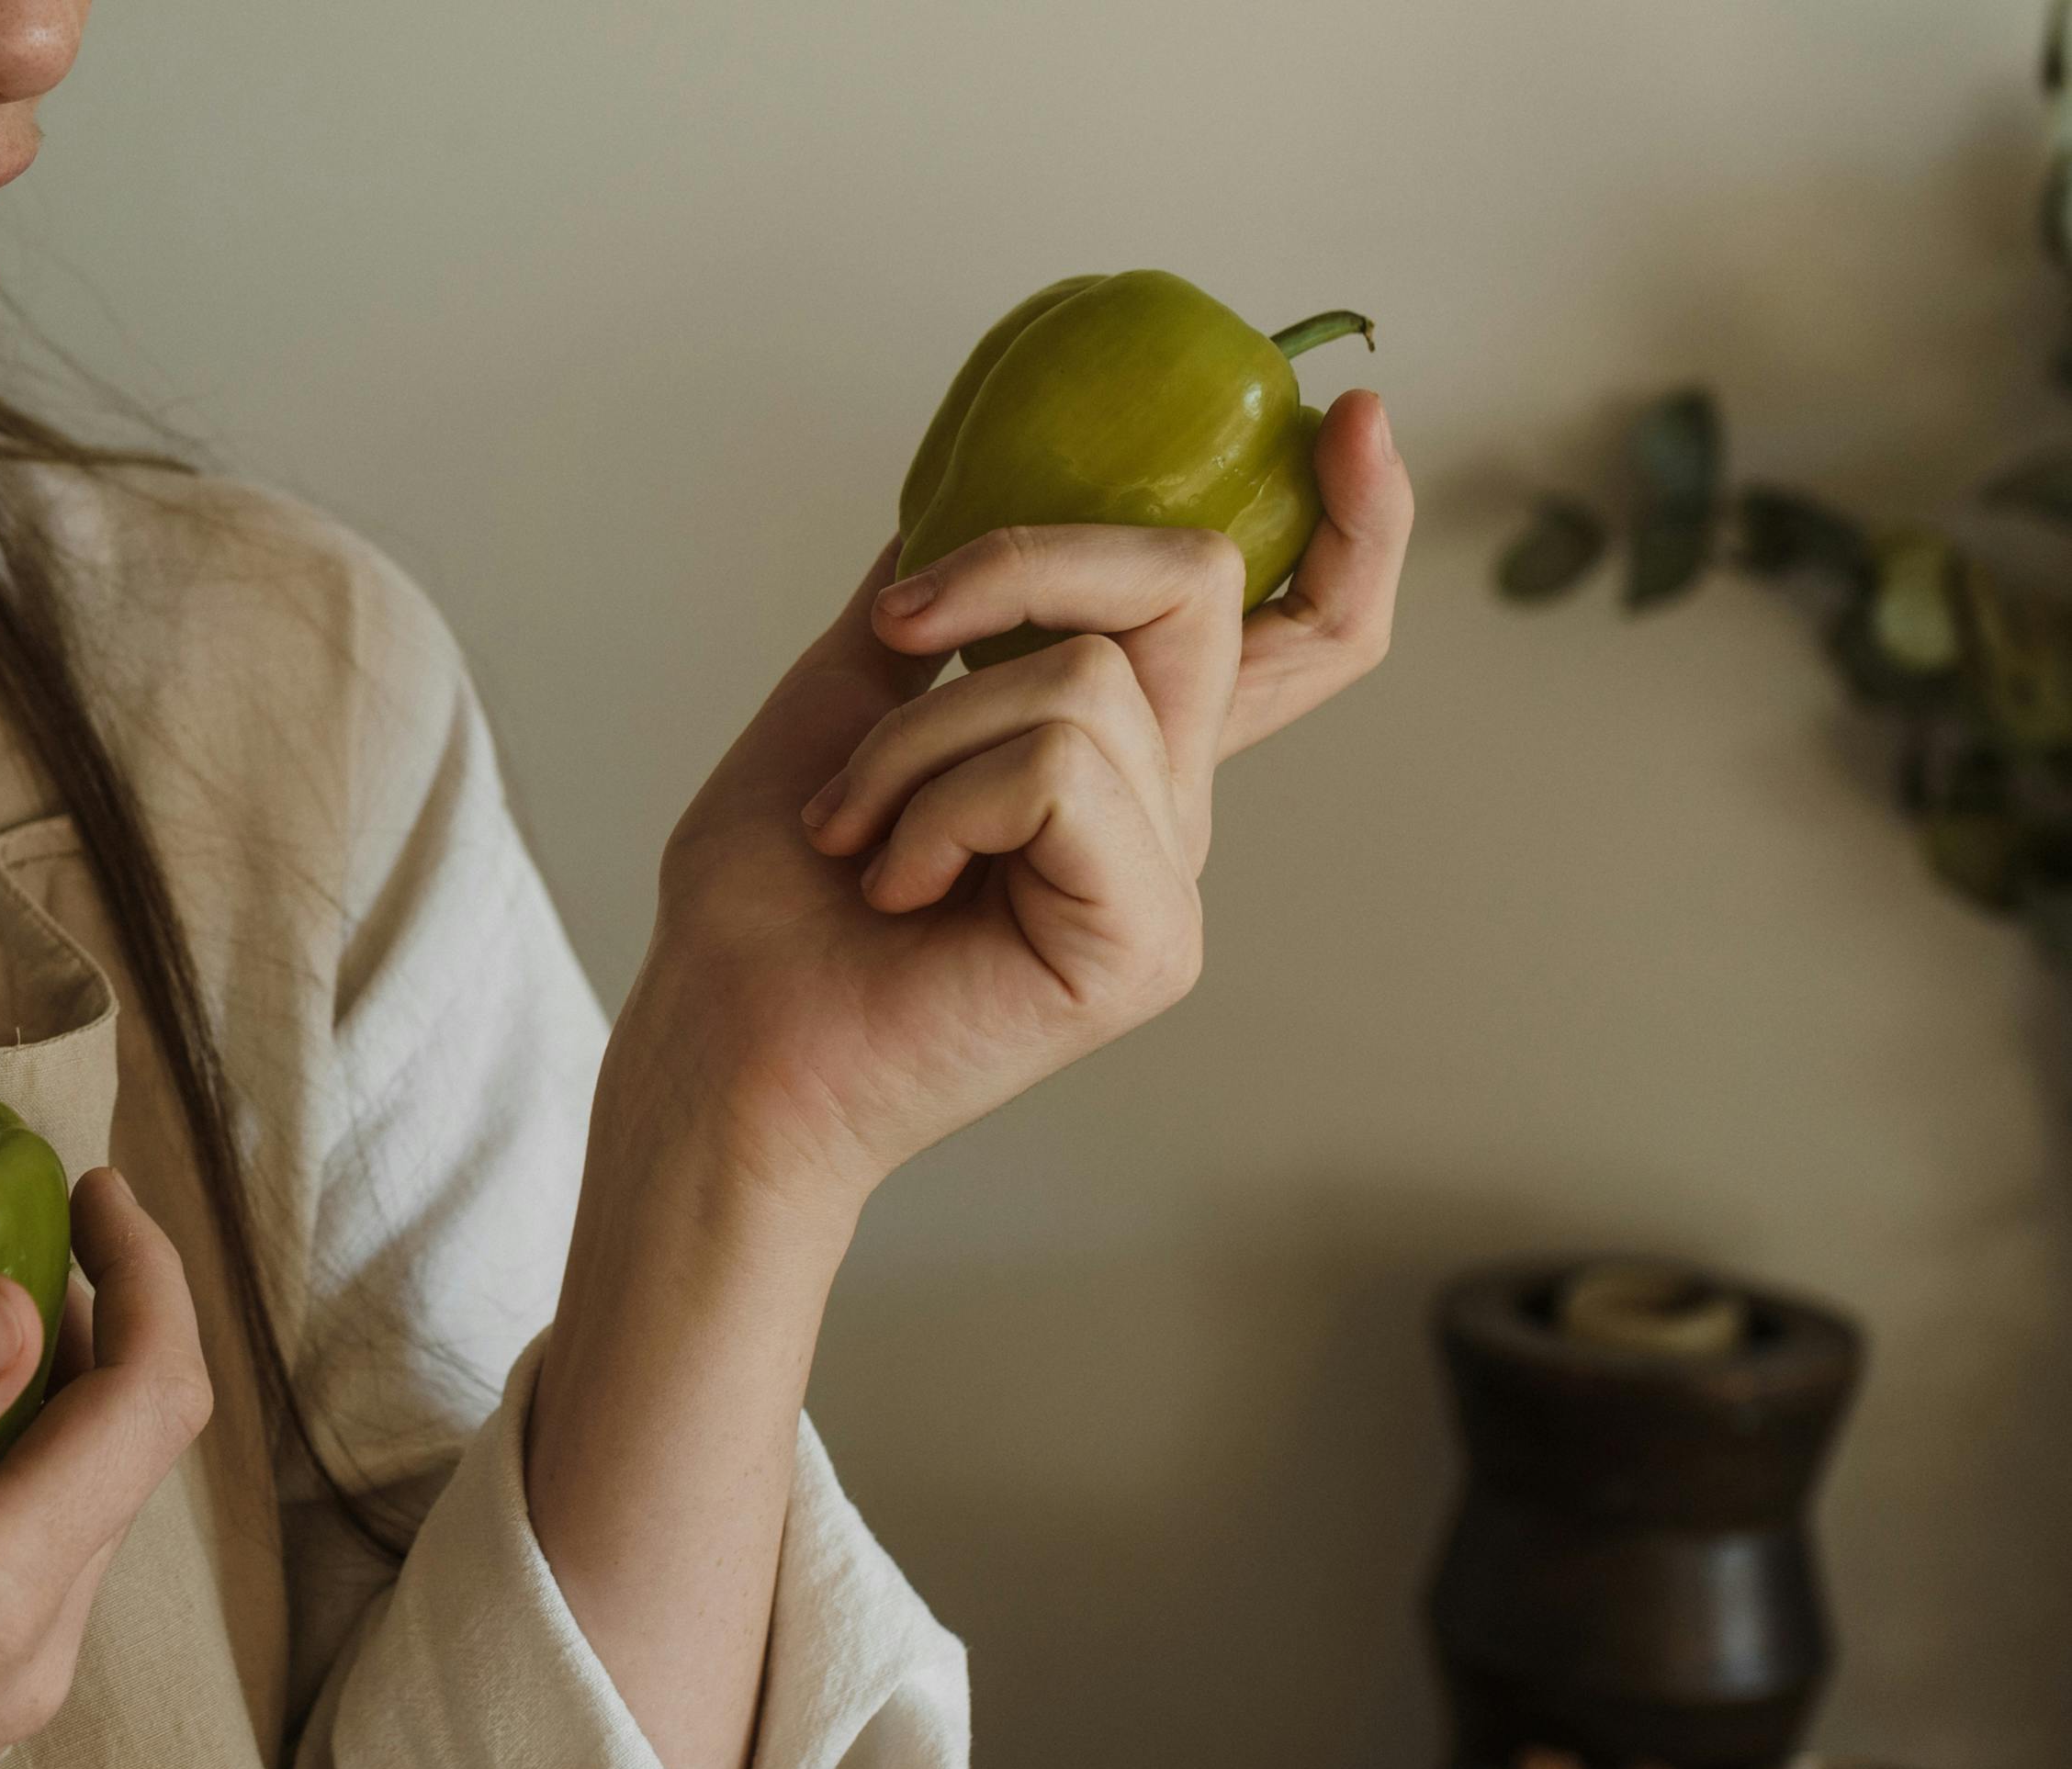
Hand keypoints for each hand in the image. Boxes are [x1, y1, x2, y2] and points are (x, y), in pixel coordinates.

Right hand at [0, 1165, 211, 1768]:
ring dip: (67, 1381)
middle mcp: (38, 1652)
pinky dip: (21, 1449)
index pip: (150, 1407)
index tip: (90, 1184)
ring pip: (90, 1496)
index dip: (146, 1277)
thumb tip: (15, 1301)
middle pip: (135, 1448)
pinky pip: (39, 1544)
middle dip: (112, 1312)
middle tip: (28, 1208)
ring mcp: (10, 1687)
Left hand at [613, 389, 1412, 1208]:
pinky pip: (1059, 768)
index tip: (1351, 417)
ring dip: (916, 737)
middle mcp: (1162, 810)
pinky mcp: (1145, 940)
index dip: (1351, 526)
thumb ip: (920, 618)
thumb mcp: (833, 710)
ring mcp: (1164, 878)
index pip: (1293, 632)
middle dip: (1030, 560)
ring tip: (854, 830)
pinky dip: (938, 801)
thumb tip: (951, 500)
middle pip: (1195, 587)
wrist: (721, 1046)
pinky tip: (894, 881)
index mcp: (1112, 757)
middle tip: (901, 625)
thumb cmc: (763, 912)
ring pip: (1084, 677)